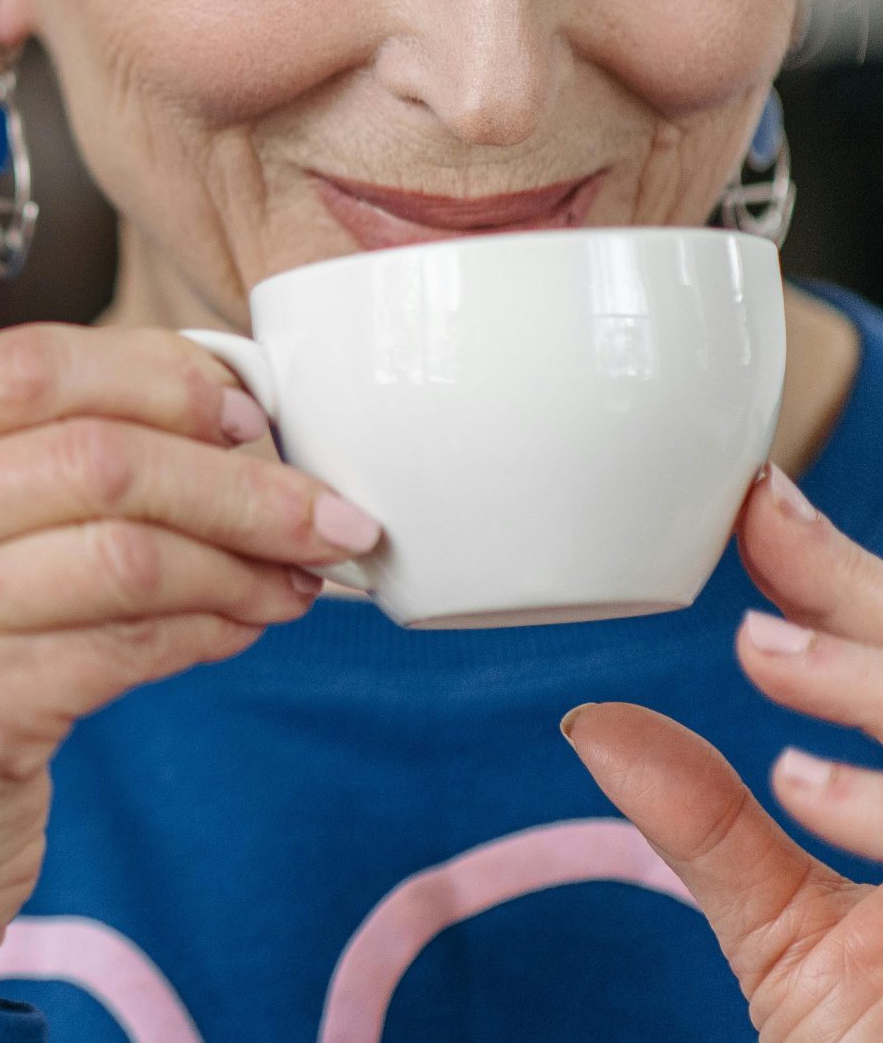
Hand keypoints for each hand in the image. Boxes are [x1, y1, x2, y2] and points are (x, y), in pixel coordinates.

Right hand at [0, 323, 383, 1005]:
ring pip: (124, 549)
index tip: (247, 415)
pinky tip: (243, 630)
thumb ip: (17, 474)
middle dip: (235, 479)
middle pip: (89, 453)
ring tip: (297, 578)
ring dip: (241, 559)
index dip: (155, 376)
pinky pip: (127, 646)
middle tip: (321, 510)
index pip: (21, 366)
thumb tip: (223, 418)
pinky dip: (210, 631)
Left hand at [567, 468, 882, 1040]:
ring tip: (762, 659)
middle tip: (760, 547)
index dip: (846, 580)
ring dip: (876, 683)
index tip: (756, 506)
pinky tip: (805, 786)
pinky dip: (881, 805)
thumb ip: (716, 830)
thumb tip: (596, 724)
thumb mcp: (798, 943)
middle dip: (871, 609)